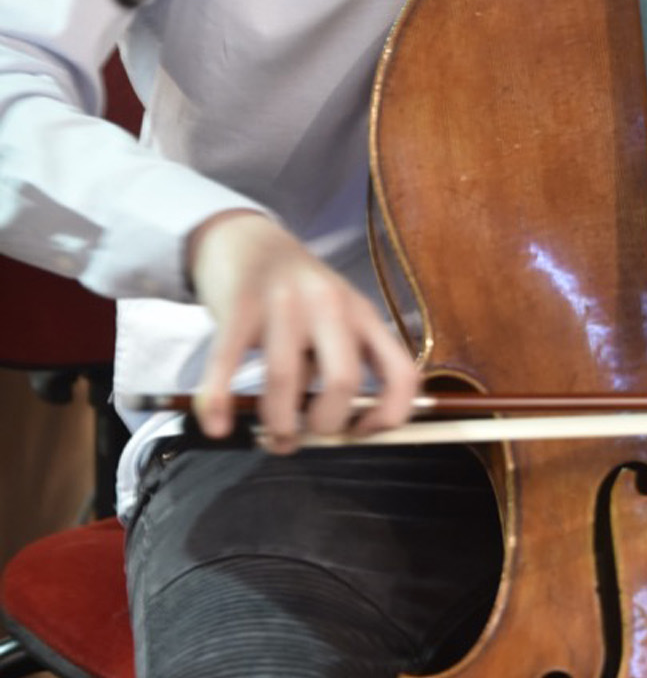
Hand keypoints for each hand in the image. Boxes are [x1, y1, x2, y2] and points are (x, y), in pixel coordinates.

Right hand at [188, 211, 421, 451]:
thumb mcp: (334, 320)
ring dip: (278, 422)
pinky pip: (228, 362)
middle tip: (307, 437)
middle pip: (344, 380)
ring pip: (287, 378)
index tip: (360, 433)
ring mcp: (285, 302)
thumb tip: (341, 431)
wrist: (247, 240)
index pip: (401, 372)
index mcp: (363, 315)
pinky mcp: (240, 304)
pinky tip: (215, 426)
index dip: (389, 416)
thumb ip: (341, 363)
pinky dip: (219, 401)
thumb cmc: (294, 296)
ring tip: (272, 437)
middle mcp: (331, 305)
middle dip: (326, 424)